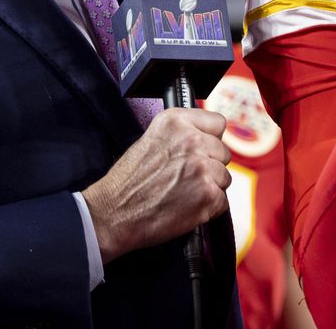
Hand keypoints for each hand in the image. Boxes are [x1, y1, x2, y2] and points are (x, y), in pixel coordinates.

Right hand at [81, 108, 230, 261]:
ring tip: (181, 194)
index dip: (210, 139)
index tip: (201, 149)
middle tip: (184, 178)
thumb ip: (182, 134)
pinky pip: (222, 201)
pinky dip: (208, 208)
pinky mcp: (208, 195)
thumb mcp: (151, 140)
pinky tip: (186, 208)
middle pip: (223, 152)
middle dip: (209, 165)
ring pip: (224, 177)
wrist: (111, 214)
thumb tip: (207, 138)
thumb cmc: (128, 182)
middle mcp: (192, 140)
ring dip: (209, 188)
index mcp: (176, 121)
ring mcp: (203, 168)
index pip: (218, 123)